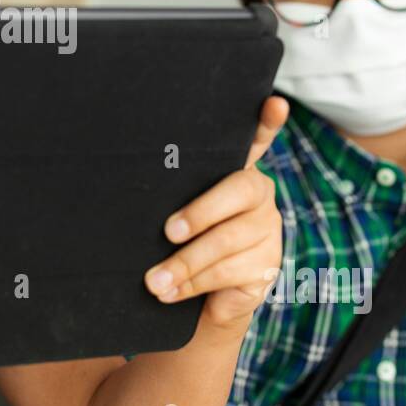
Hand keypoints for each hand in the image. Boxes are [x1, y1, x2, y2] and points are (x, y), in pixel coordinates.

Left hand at [142, 95, 287, 335]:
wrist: (201, 301)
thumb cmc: (179, 243)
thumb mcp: (175, 214)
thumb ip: (172, 196)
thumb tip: (129, 185)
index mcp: (236, 171)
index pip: (256, 140)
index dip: (266, 122)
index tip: (275, 103)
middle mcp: (259, 194)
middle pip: (239, 192)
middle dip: (200, 213)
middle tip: (168, 232)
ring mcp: (268, 230)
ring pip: (227, 241)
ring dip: (184, 263)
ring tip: (154, 279)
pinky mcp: (268, 266)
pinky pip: (228, 272)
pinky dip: (192, 283)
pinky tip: (170, 291)